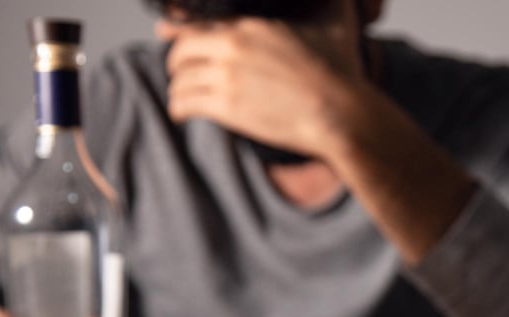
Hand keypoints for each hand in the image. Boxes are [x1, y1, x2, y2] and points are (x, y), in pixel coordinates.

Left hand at [159, 1, 364, 158]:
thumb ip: (328, 1)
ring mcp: (227, 77)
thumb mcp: (334, 22)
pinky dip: (178, 108)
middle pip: (182, 48)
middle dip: (177, 61)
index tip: (166, 31)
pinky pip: (184, 103)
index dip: (177, 27)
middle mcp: (232, 46)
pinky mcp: (226, 107)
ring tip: (182, 96)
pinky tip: (181, 113)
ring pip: (180, 78)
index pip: (198, 20)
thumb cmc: (341, 72)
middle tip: (179, 71)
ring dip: (178, 87)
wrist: (340, 113)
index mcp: (250, 24)